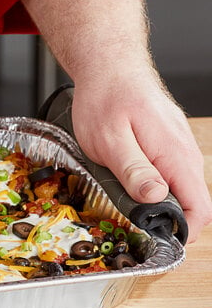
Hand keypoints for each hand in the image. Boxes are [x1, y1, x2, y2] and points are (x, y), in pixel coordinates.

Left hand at [21, 0, 211, 242]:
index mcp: (175, 156)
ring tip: (128, 202)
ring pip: (179, 188)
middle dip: (167, 219)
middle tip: (134, 224)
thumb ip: (134, 171)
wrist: (110, 66)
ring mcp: (178, 147)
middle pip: (191, 201)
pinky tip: (131, 182)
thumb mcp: (110, 141)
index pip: (200, 206)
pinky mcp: (168, 143)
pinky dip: (155, 185)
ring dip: (158, 202)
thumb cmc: (106, 99)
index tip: (161, 241)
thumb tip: (155, 198)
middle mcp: (184, 153)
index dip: (185, 231)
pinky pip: (169, 173)